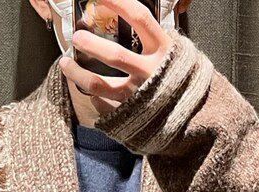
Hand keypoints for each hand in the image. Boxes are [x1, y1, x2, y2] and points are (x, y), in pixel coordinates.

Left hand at [59, 0, 176, 118]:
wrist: (194, 114)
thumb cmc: (180, 76)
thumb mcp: (175, 50)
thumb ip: (153, 34)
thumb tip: (129, 12)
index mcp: (164, 50)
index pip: (139, 17)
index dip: (118, 2)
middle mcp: (151, 73)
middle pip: (115, 55)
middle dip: (90, 44)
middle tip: (76, 36)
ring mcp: (138, 96)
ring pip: (100, 85)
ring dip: (78, 73)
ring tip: (65, 63)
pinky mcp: (130, 115)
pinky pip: (103, 105)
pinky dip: (92, 96)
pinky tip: (86, 87)